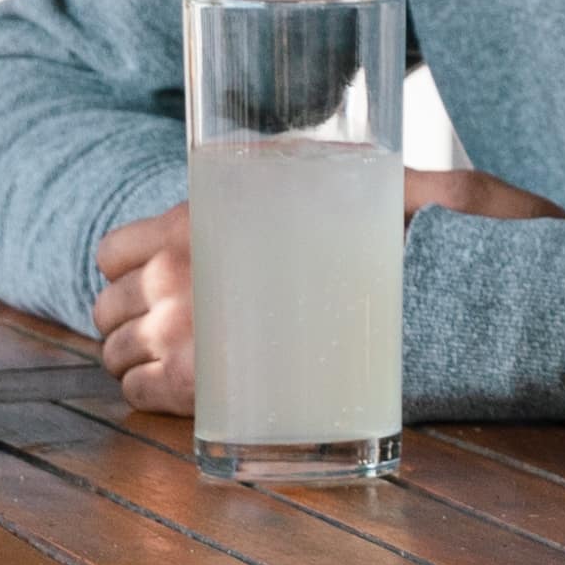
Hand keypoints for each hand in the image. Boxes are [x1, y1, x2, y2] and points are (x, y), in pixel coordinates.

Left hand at [87, 174, 559, 414]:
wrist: (455, 308)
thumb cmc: (422, 246)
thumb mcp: (381, 187)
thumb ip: (343, 179)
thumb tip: (336, 165)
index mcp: (202, 222)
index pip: (116, 247)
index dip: (125, 265)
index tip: (152, 277)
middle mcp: (180, 278)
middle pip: (108, 304)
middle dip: (124, 314)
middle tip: (165, 324)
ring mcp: (186, 337)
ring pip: (118, 354)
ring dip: (130, 357)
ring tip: (166, 361)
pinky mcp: (204, 394)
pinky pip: (140, 399)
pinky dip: (143, 395)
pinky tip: (171, 392)